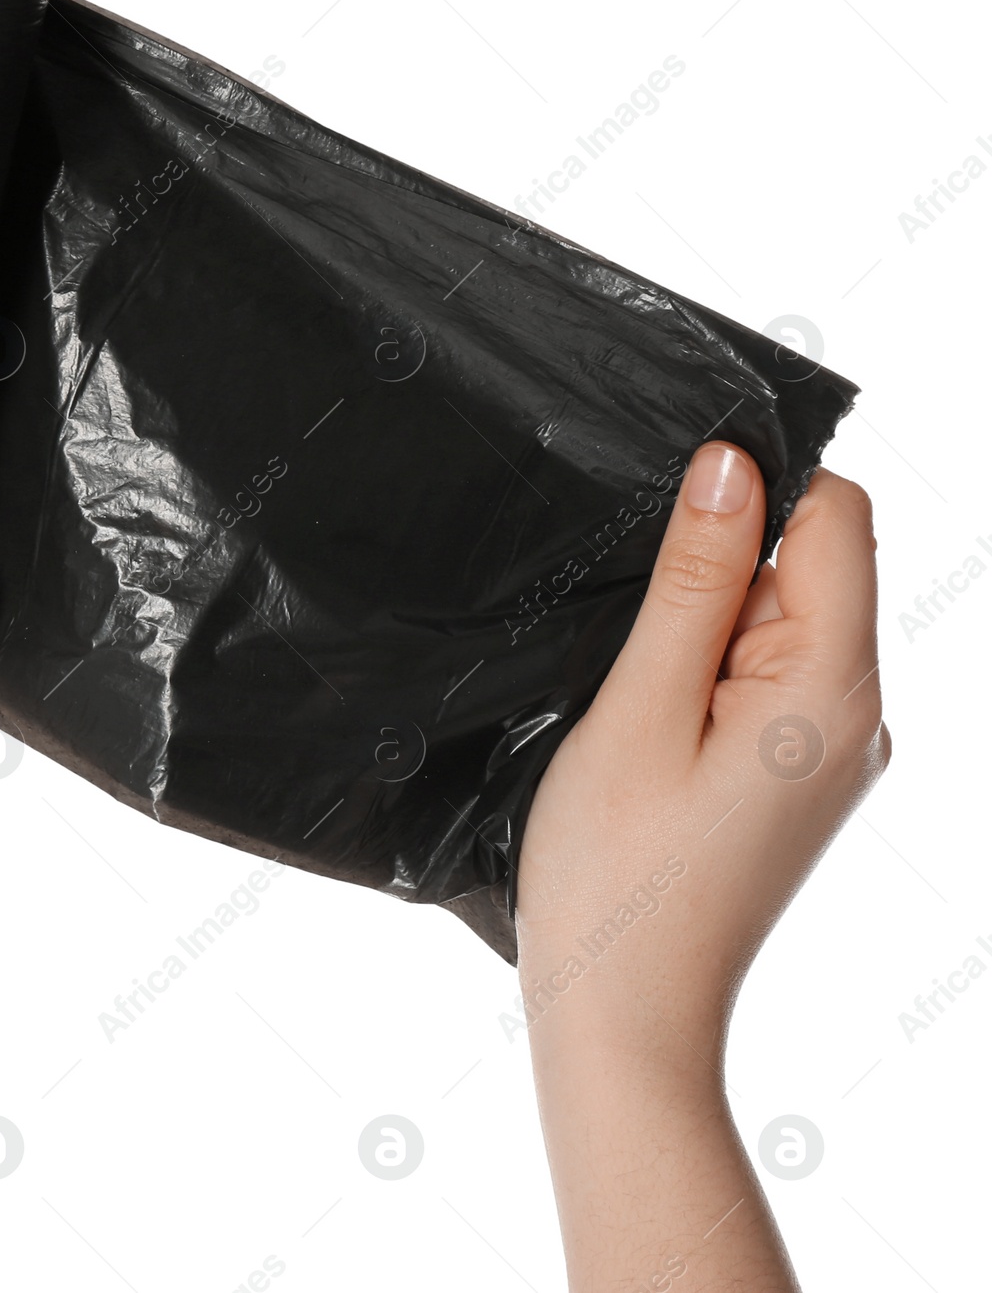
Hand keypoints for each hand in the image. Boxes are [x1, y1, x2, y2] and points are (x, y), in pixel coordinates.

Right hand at [516, 442, 888, 1290]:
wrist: (623, 1012)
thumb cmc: (617, 874)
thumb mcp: (640, 706)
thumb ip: (696, 580)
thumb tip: (735, 463)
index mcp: (832, 686)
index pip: (837, 516)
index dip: (753, 490)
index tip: (662, 532)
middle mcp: (857, 712)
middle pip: (808, 564)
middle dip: (715, 572)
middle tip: (638, 655)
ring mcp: (831, 748)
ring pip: (776, 620)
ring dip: (700, 629)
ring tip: (639, 707)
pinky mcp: (795, 774)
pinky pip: (762, 676)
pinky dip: (702, 673)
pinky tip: (650, 730)